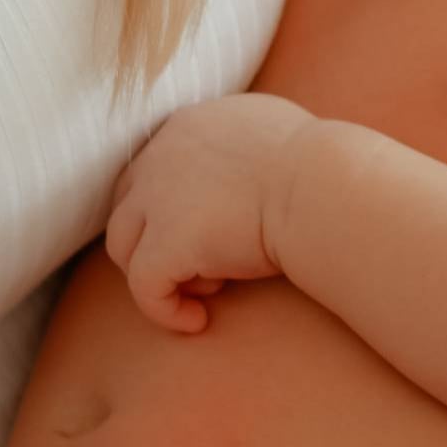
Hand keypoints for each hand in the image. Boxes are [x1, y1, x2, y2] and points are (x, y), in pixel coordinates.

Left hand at [105, 93, 319, 333]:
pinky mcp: (165, 243)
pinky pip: (144, 287)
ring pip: (124, 247)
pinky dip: (164, 309)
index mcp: (188, 126)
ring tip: (210, 288)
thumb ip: (244, 143)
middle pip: (128, 206)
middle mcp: (160, 155)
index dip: (170, 206)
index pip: (153, 168)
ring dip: (160, 272)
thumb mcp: (271, 132)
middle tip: (202, 264)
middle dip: (154, 239)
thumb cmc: (320, 168)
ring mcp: (156, 198)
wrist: (323, 187)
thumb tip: (253, 164)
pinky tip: (198, 320)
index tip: (206, 230)